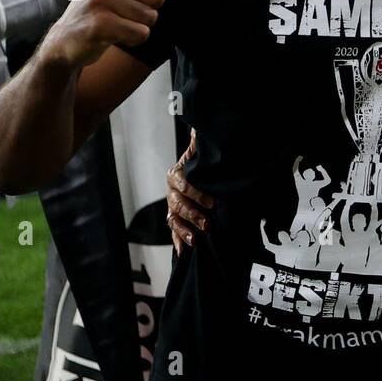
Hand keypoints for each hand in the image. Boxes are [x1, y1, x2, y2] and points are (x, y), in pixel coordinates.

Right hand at [38, 0, 175, 70]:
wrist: (66, 39)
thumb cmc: (102, 10)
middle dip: (148, 10)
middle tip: (122, 13)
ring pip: (151, 16)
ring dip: (138, 25)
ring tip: (116, 23)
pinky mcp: (102, 24)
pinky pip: (142, 33)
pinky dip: (133, 39)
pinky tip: (113, 35)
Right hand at [167, 128, 213, 255]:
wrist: (200, 174)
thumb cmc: (201, 164)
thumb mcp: (202, 152)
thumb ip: (200, 142)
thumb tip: (199, 129)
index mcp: (176, 174)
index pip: (182, 183)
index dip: (195, 192)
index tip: (210, 201)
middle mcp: (171, 192)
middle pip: (178, 204)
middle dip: (192, 214)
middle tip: (207, 223)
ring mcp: (172, 207)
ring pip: (174, 219)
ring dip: (184, 230)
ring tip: (196, 240)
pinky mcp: (176, 220)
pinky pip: (174, 232)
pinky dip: (178, 241)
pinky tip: (185, 251)